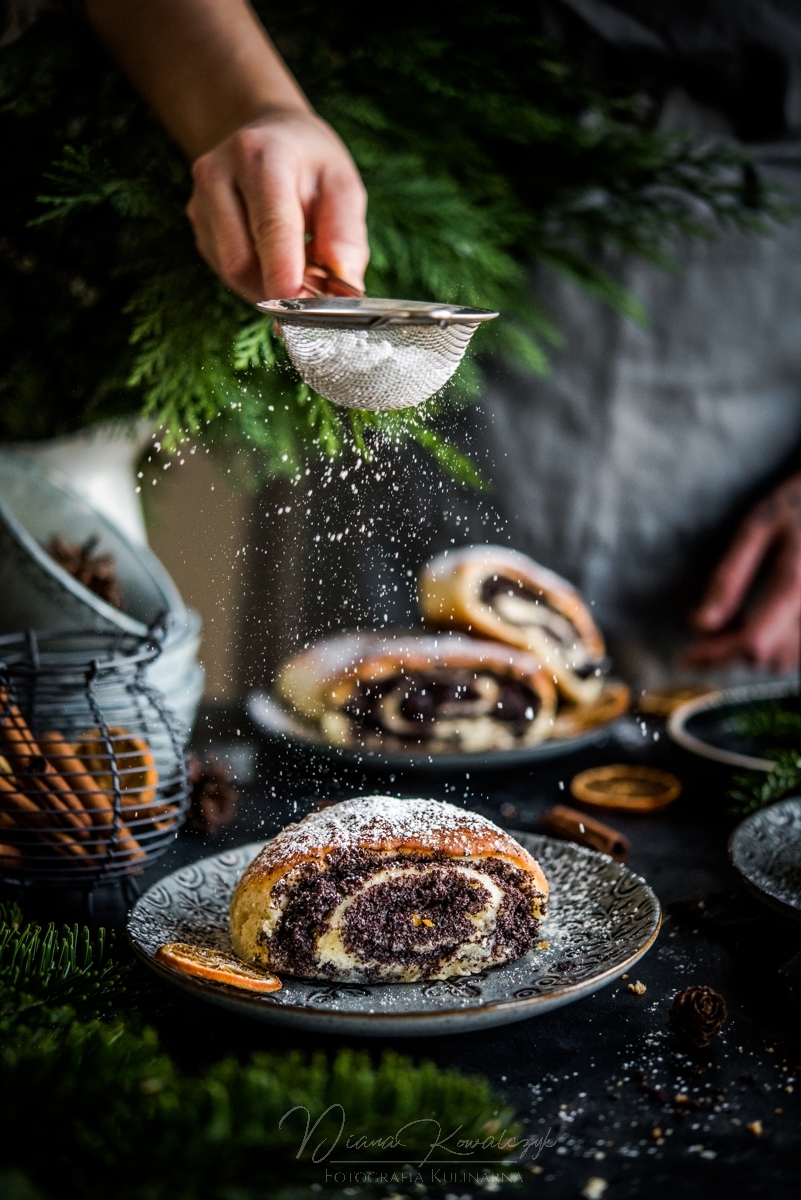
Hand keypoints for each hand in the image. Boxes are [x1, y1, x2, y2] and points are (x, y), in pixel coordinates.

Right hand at [187, 108, 367, 302]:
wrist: (267, 134)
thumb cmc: (310, 162)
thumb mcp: (342, 185)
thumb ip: (345, 237)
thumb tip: (345, 290)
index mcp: (261, 156)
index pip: (271, 229)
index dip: (287, 279)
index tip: (306, 313)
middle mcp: (219, 175)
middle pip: (242, 262)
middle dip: (281, 292)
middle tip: (315, 300)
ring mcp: (200, 202)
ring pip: (232, 273)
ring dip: (269, 289)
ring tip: (299, 273)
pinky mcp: (197, 225)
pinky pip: (227, 272)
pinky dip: (256, 280)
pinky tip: (275, 263)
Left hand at [684, 473, 800, 671]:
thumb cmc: (795, 504)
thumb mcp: (756, 529)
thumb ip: (729, 577)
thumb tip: (700, 624)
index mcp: (797, 584)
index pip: (752, 642)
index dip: (714, 655)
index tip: (685, 657)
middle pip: (762, 657)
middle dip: (726, 647)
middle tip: (703, 619)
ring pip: (779, 662)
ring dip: (749, 649)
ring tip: (734, 614)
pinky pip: (794, 654)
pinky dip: (771, 645)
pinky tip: (758, 619)